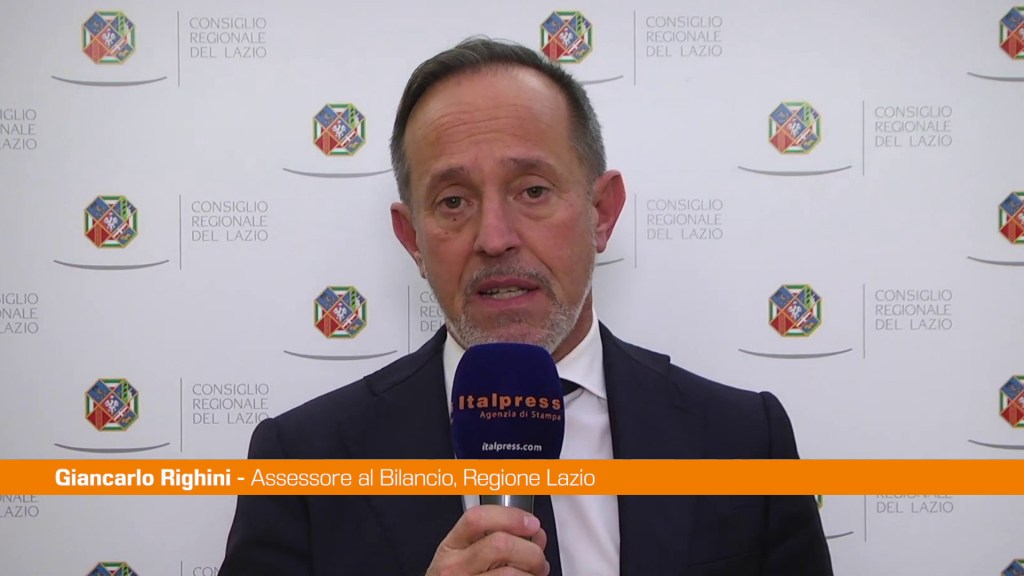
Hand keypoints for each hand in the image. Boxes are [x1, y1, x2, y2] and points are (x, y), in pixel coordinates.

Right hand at [425, 504, 549, 575]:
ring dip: (532, 574)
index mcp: (451, 546)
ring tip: (533, 575)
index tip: (531, 523)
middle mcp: (454, 566)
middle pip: (500, 544)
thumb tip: (535, 536)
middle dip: (531, 551)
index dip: (510, 516)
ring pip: (510, 573)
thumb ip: (496, 539)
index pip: (477, 518)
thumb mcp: (465, 555)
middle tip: (539, 559)